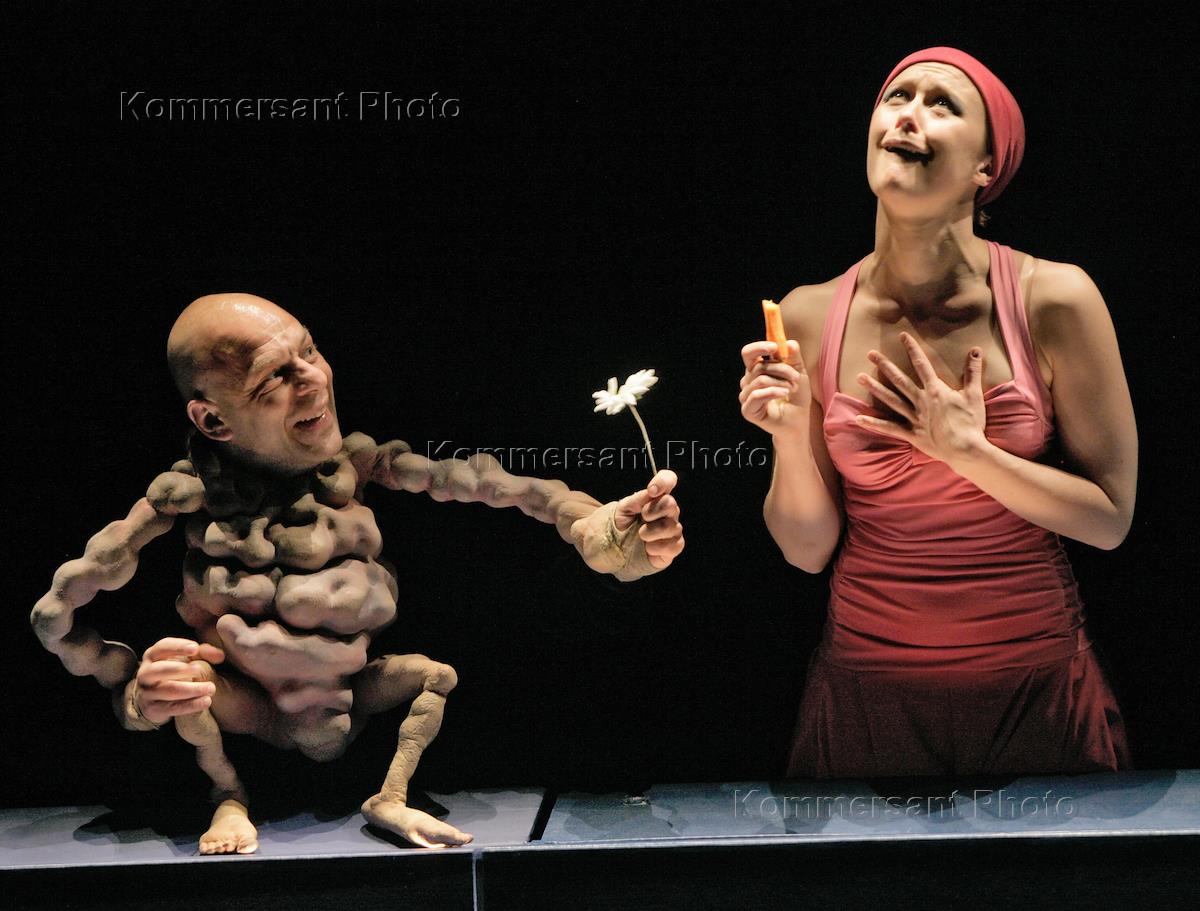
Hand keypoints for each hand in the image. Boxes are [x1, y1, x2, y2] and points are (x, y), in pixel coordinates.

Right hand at [134, 637, 224, 724]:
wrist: (156, 700)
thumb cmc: (176, 672)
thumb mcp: (187, 659)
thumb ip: (204, 653)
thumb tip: (220, 656)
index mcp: (153, 655)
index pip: (162, 647)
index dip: (178, 647)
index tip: (195, 648)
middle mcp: (146, 673)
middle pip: (160, 670)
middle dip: (181, 669)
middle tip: (199, 670)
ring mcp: (147, 692)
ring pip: (168, 690)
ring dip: (191, 689)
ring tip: (210, 688)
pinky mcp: (153, 709)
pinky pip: (172, 708)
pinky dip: (190, 705)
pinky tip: (206, 701)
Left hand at [614, 469, 683, 568]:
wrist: (613, 548)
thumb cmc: (620, 525)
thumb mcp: (623, 508)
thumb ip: (638, 499)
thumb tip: (652, 492)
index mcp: (656, 498)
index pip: (668, 480)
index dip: (664, 481)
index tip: (651, 490)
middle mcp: (667, 512)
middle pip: (671, 504)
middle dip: (653, 511)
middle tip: (642, 518)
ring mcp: (671, 530)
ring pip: (672, 527)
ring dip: (652, 532)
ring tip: (641, 536)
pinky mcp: (671, 548)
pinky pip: (674, 545)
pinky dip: (658, 547)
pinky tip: (648, 548)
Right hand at [739, 340, 809, 438]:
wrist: (798, 422)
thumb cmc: (796, 397)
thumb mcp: (799, 373)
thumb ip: (794, 358)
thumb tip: (789, 343)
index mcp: (756, 370)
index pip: (748, 353)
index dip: (759, 347)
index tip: (775, 348)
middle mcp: (748, 382)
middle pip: (758, 365)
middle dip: (780, 368)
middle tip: (795, 376)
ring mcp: (746, 396)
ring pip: (759, 380)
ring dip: (780, 382)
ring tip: (792, 388)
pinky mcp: (747, 410)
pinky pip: (756, 395)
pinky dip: (773, 392)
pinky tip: (783, 394)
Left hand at [852, 331, 989, 467]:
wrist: (967, 450)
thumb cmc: (972, 423)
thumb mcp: (973, 395)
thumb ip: (973, 371)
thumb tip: (976, 350)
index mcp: (936, 390)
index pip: (922, 364)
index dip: (912, 348)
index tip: (902, 336)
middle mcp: (921, 401)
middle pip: (899, 380)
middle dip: (884, 365)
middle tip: (870, 353)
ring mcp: (915, 418)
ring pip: (891, 400)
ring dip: (874, 388)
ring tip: (859, 377)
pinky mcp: (912, 435)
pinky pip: (889, 428)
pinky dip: (874, 424)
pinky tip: (858, 419)